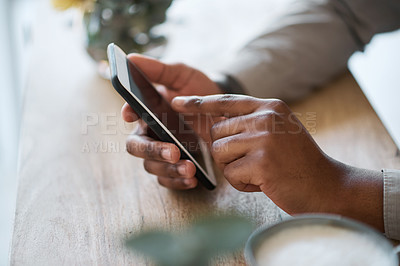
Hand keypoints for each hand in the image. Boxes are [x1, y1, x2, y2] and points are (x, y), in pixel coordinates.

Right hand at [121, 55, 221, 189]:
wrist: (224, 108)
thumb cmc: (198, 89)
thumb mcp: (183, 75)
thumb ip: (160, 69)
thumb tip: (131, 58)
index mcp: (148, 110)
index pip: (130, 114)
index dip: (128, 114)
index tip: (133, 114)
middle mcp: (151, 132)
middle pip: (136, 146)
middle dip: (152, 151)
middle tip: (173, 151)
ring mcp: (162, 150)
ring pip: (151, 166)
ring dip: (168, 170)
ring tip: (189, 168)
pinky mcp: (175, 165)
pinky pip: (167, 180)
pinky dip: (177, 182)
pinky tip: (192, 179)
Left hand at [172, 94, 383, 230]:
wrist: (327, 187)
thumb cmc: (298, 163)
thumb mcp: (278, 132)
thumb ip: (250, 123)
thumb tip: (214, 123)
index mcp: (270, 106)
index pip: (226, 100)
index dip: (199, 103)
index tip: (176, 102)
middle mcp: (266, 117)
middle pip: (217, 132)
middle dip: (228, 152)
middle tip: (254, 162)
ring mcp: (265, 138)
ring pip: (219, 152)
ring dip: (234, 168)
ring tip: (260, 171)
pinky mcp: (261, 161)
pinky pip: (230, 173)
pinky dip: (242, 183)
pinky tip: (264, 182)